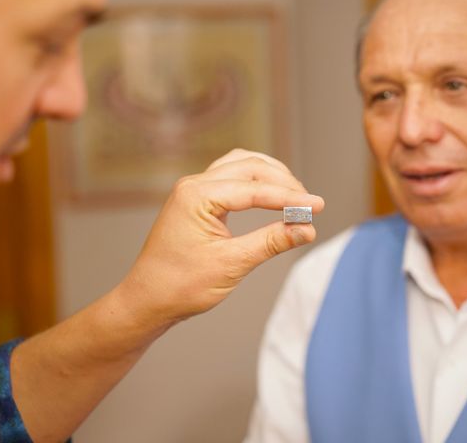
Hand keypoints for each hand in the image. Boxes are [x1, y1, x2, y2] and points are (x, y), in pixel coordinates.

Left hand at [120, 149, 324, 325]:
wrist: (147, 299)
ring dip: (270, 177)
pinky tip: (270, 193)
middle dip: (284, 183)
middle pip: (250, 168)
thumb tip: (307, 229)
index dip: (290, 197)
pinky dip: (255, 181)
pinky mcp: (196, 199)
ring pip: (241, 166)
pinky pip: (230, 177)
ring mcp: (193, 190)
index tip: (319, 206)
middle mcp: (194, 185)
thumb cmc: (180, 285)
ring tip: (295, 196)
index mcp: (197, 196)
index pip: (255, 189)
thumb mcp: (231, 264)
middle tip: (310, 205)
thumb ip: (271, 242)